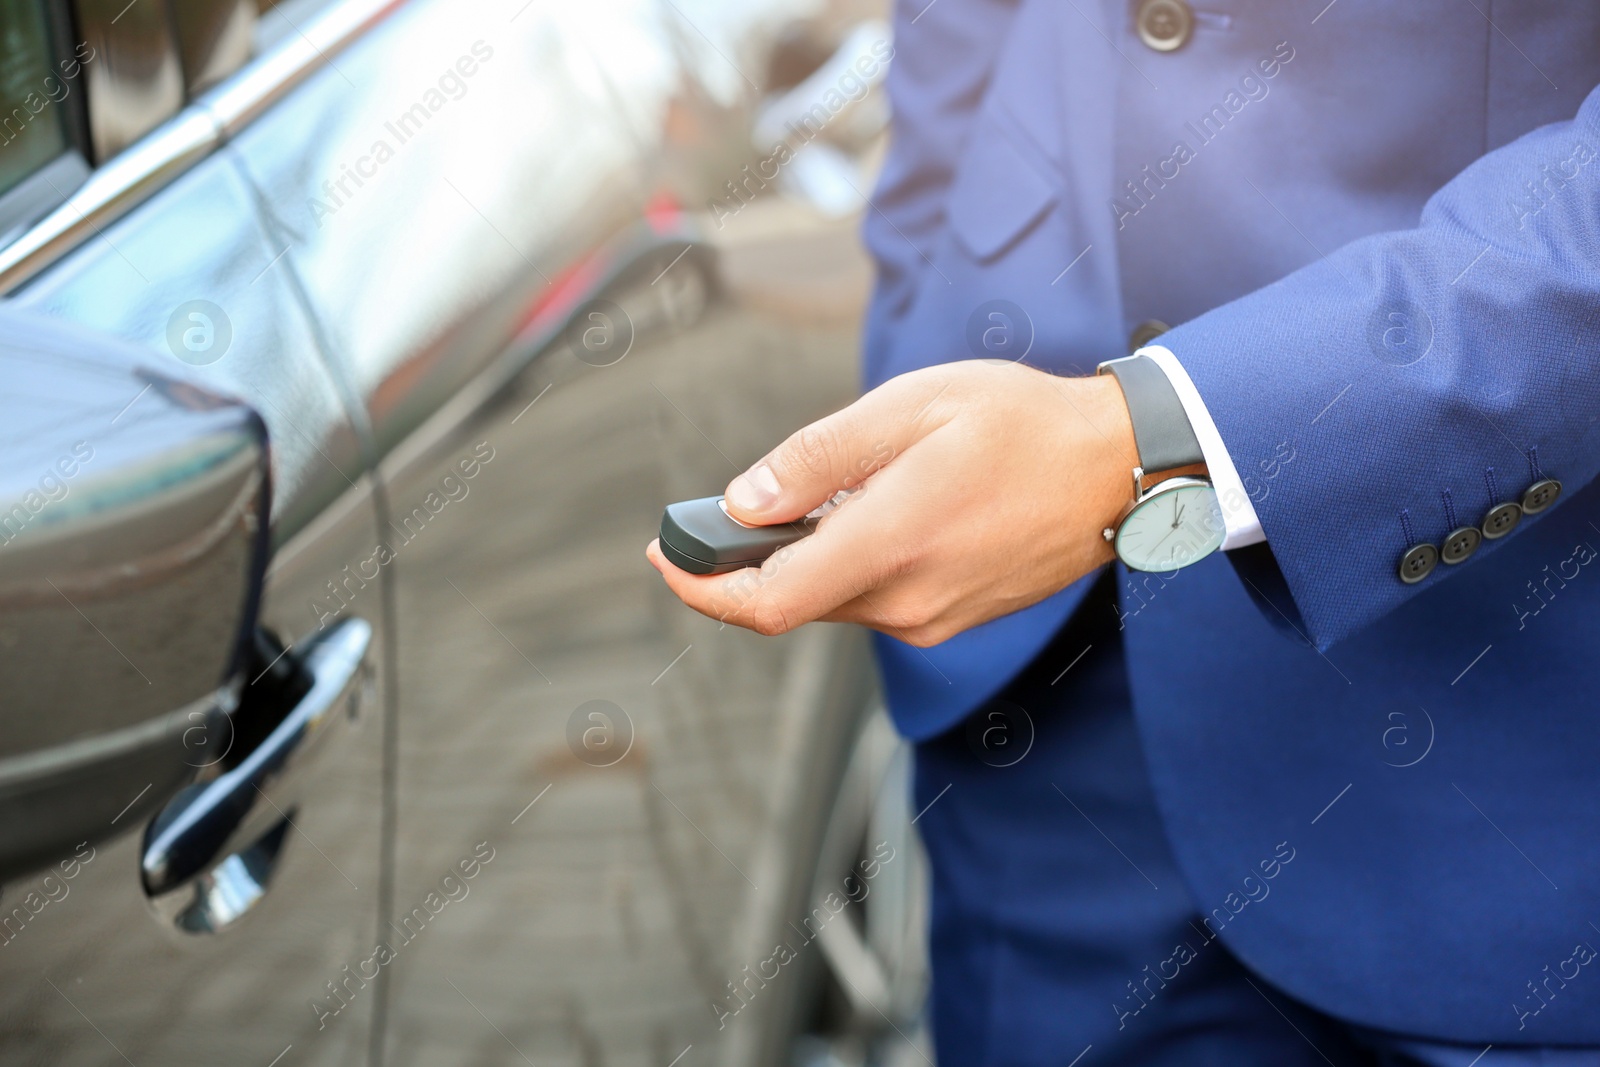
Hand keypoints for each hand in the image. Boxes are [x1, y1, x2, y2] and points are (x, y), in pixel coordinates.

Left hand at [646, 360, 1137, 645]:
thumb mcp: (910, 408)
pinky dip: (848, 565)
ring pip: (831, 600)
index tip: (664, 556)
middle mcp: (907, 599)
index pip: (766, 601)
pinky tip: (878, 515)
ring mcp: (931, 618)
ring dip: (806, 558)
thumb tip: (744, 503)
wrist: (1114, 469)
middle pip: (790, 600)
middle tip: (731, 507)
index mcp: (890, 544)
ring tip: (835, 493)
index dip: (702, 586)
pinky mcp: (948, 619)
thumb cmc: (1021, 424)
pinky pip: (871, 600)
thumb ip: (817, 460)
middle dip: (748, 560)